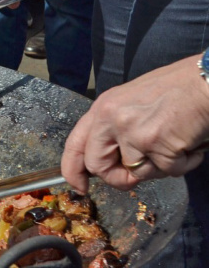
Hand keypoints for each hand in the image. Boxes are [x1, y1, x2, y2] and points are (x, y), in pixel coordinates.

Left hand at [62, 55, 208, 192]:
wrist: (207, 79)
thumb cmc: (178, 89)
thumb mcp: (132, 101)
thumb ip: (116, 128)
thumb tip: (112, 161)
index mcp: (103, 108)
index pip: (74, 144)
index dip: (72, 171)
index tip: (79, 187)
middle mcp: (111, 118)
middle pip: (97, 166)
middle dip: (117, 179)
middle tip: (136, 176)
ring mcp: (132, 132)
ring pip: (137, 173)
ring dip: (161, 167)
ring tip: (176, 143)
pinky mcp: (157, 143)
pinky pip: (168, 171)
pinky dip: (184, 163)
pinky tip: (192, 144)